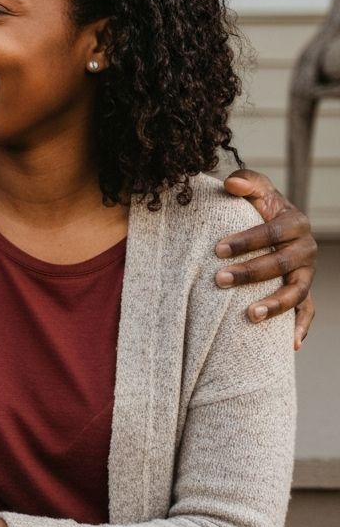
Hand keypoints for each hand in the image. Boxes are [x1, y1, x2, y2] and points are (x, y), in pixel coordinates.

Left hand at [216, 169, 315, 348]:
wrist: (273, 224)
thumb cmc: (259, 206)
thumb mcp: (255, 189)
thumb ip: (245, 182)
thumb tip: (230, 183)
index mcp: (296, 223)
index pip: (272, 233)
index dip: (246, 241)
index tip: (218, 249)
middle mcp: (306, 249)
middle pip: (281, 264)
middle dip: (250, 273)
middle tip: (219, 280)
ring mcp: (306, 273)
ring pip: (297, 292)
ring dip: (275, 305)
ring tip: (249, 315)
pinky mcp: (304, 292)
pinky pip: (308, 312)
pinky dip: (302, 328)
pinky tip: (290, 344)